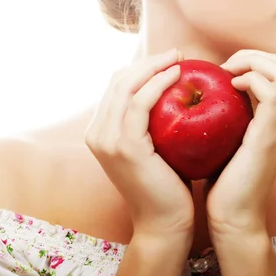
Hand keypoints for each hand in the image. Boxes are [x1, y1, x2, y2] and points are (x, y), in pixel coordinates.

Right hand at [85, 48, 194, 236]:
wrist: (165, 222)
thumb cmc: (167, 183)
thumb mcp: (155, 144)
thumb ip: (152, 119)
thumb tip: (173, 88)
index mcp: (100, 131)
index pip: (116, 86)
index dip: (141, 67)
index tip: (169, 59)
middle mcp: (96, 133)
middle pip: (118, 80)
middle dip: (148, 61)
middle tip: (176, 53)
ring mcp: (106, 140)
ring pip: (126, 87)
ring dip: (153, 66)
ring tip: (179, 59)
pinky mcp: (124, 146)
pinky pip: (140, 104)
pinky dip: (158, 84)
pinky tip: (177, 75)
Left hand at [204, 49, 275, 236]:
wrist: (233, 215)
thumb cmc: (223, 178)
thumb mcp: (228, 137)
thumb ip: (228, 114)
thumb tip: (204, 91)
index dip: (251, 60)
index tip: (223, 70)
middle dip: (250, 55)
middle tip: (223, 67)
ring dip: (249, 62)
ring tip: (225, 73)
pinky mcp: (271, 134)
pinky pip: (270, 92)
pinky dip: (250, 78)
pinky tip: (229, 84)